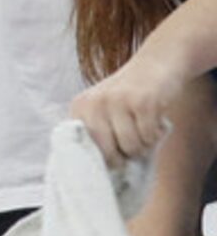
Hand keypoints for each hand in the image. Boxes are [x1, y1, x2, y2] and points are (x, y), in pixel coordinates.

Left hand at [72, 53, 182, 167]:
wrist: (156, 63)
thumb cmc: (129, 96)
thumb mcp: (104, 109)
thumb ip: (97, 133)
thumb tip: (97, 173)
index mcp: (79, 107)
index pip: (81, 147)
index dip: (98, 162)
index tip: (110, 168)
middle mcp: (93, 103)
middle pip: (106, 152)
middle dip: (122, 157)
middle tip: (132, 148)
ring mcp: (117, 100)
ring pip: (130, 146)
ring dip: (143, 146)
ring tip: (144, 130)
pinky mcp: (142, 101)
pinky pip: (149, 136)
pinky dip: (155, 135)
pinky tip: (155, 121)